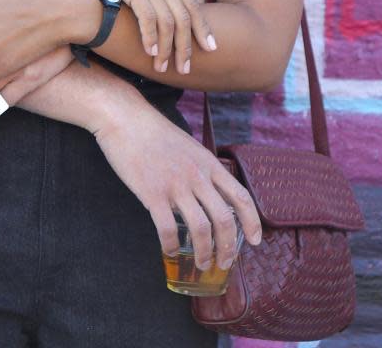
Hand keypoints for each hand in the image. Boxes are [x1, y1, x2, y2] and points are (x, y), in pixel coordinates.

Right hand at [58, 0, 214, 74]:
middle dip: (187, 45)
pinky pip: (148, 16)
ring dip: (168, 48)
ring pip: (169, 20)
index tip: (209, 48)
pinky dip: (151, 37)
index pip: (191, 3)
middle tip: (186, 68)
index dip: (203, 27)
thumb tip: (148, 9)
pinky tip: (149, 51)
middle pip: (185, 15)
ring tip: (163, 67)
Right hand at [92, 103, 261, 268]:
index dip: (252, 222)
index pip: (241, 196)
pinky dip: (170, 246)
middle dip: (228, 248)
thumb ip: (202, 169)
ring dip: (203, 253)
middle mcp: (197, 176)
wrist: (126, 119)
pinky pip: (167, 228)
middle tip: (224, 263)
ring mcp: (175, 185)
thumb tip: (211, 193)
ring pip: (200, 229)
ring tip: (201, 263)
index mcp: (208, 163)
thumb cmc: (155, 133)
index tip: (255, 241)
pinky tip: (169, 250)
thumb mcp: (189, 146)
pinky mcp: (152, 193)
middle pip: (224, 220)